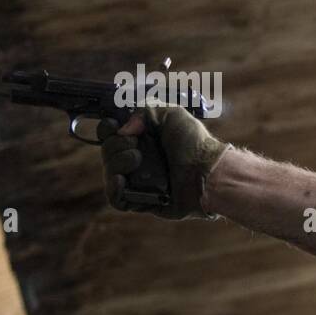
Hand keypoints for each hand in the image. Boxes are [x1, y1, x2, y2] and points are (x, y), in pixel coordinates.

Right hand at [98, 104, 227, 218]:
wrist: (208, 172)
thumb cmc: (196, 143)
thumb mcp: (172, 115)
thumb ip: (143, 113)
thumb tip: (122, 130)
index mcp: (144, 139)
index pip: (111, 134)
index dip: (108, 130)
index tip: (114, 127)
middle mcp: (139, 160)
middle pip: (107, 152)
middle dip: (116, 146)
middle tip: (136, 147)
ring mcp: (140, 181)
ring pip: (109, 174)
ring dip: (116, 164)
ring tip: (136, 161)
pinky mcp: (142, 202)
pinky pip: (117, 200)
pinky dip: (114, 189)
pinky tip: (122, 180)